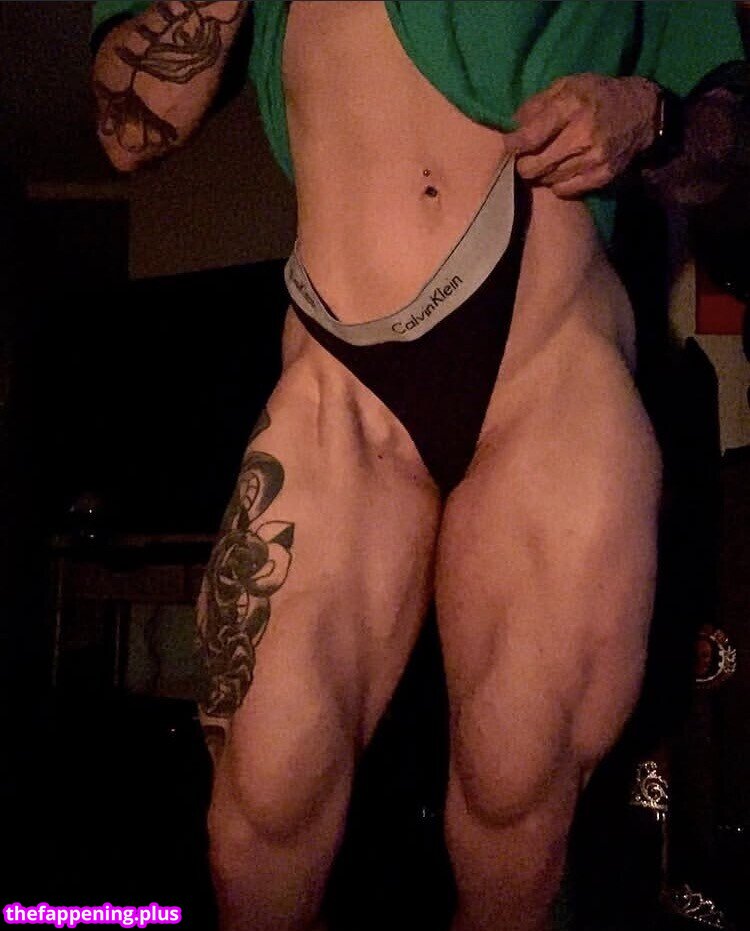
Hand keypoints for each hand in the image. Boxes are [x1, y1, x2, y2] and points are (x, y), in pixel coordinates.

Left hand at [504, 74, 659, 196]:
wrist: (641, 114)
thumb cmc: (598, 96)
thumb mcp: (568, 85)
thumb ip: (537, 104)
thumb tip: (513, 125)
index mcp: (572, 106)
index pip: (530, 137)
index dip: (513, 144)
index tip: (511, 144)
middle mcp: (583, 134)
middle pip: (534, 166)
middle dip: (523, 164)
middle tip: (526, 157)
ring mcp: (593, 158)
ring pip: (547, 180)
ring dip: (541, 173)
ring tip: (546, 160)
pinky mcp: (601, 176)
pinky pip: (564, 190)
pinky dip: (557, 183)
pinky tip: (562, 170)